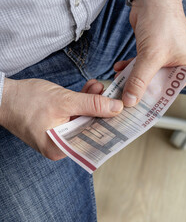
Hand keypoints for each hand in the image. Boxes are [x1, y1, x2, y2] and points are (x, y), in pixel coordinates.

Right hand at [0, 78, 122, 160]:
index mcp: (62, 148)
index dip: (111, 125)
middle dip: (102, 109)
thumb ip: (93, 105)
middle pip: (91, 127)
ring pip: (85, 118)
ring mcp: (60, 135)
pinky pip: (75, 114)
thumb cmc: (26, 101)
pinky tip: (91, 89)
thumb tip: (117, 108)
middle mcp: (62, 146)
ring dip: (93, 102)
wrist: (2, 95)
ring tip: (99, 87)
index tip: (124, 114)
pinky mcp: (58, 124)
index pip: (94, 139)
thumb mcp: (65, 101)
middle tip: (113, 95)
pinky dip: (83, 102)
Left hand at [115, 0, 185, 106]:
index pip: (170, 91)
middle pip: (158, 85)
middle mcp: (180, 64)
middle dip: (140, 90)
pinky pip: (142, 65)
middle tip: (124, 99)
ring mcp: (166, 58)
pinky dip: (130, 67)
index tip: (137, 111)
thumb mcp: (151, 56)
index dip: (153, 101)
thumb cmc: (162, 22)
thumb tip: (130, 100)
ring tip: (118, 84)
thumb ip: (140, 79)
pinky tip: (119, 69)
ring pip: (147, 75)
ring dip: (132, 79)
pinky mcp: (153, 51)